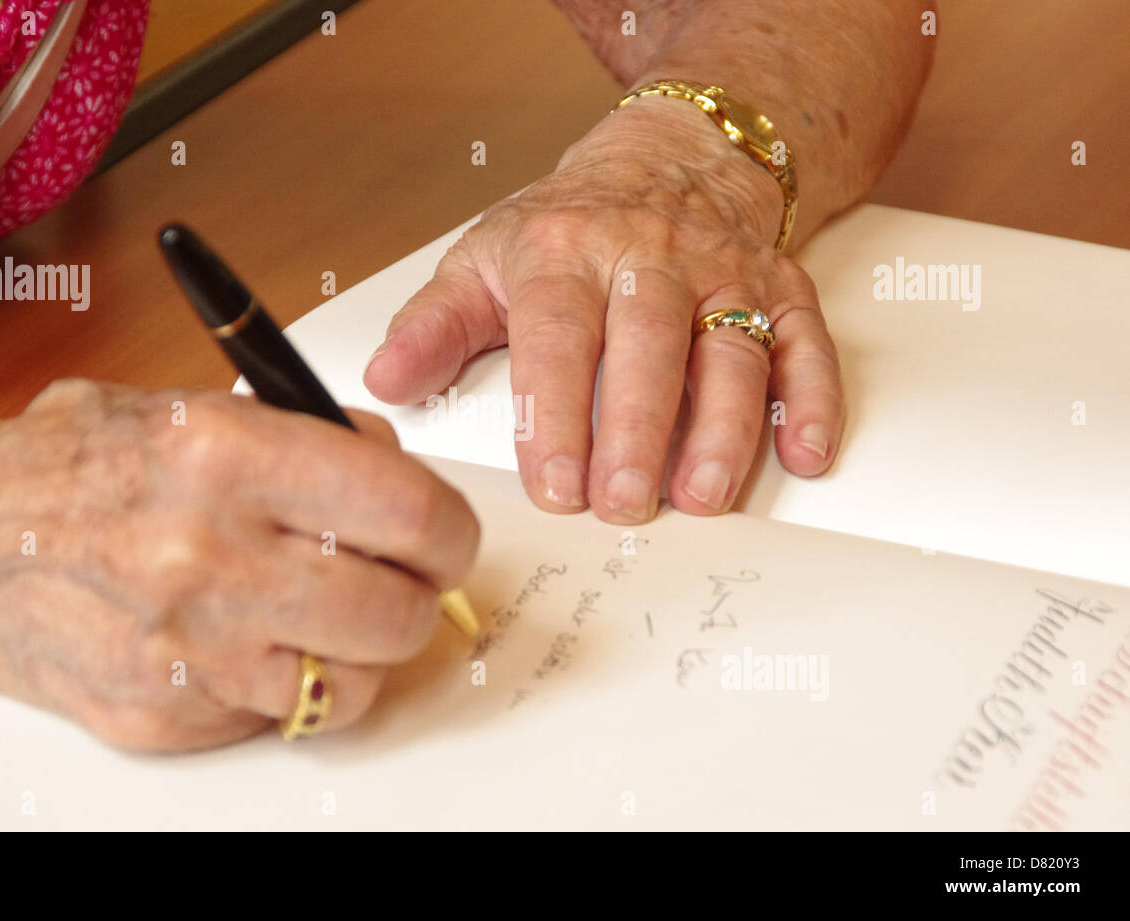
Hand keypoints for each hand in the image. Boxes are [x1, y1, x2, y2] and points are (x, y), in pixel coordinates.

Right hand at [0, 380, 478, 750]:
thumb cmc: (73, 468)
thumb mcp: (194, 408)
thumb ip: (310, 436)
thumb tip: (402, 475)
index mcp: (223, 455)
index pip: (406, 510)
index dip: (449, 531)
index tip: (445, 537)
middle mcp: (207, 556)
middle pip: (397, 611)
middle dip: (417, 598)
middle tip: (400, 582)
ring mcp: (186, 650)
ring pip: (354, 682)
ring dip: (360, 652)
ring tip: (326, 615)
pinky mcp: (167, 717)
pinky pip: (286, 718)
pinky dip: (295, 688)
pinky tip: (262, 646)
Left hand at [364, 96, 843, 522]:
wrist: (669, 159)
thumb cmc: (567, 229)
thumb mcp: (483, 260)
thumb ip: (435, 327)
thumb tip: (385, 382)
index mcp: (564, 253)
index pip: (558, 337)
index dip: (556, 414)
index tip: (552, 485)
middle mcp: (650, 258)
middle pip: (650, 344)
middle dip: (637, 430)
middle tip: (623, 506)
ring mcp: (723, 274)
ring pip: (731, 350)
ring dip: (723, 428)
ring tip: (700, 495)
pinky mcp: (780, 291)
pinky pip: (806, 343)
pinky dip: (812, 399)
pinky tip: (805, 455)